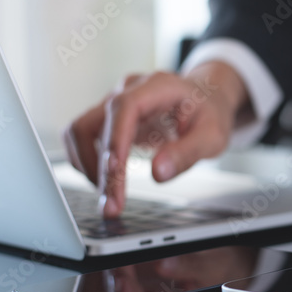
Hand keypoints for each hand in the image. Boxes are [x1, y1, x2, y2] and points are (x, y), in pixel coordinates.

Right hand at [63, 61, 249, 217]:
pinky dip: (86, 161)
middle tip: (112, 204)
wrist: (205, 98)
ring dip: (87, 165)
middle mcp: (129, 90)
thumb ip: (188, 153)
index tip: (114, 172)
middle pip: (94, 122)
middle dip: (100, 168)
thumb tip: (158, 174)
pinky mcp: (107, 118)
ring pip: (79, 130)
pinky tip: (104, 182)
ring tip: (107, 195)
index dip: (114, 140)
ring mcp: (114, 102)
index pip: (124, 107)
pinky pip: (82, 137)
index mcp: (157, 87)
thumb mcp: (213, 135)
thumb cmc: (209, 114)